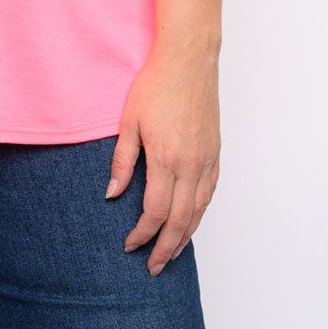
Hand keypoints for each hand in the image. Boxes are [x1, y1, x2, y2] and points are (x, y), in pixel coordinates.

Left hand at [105, 36, 220, 274]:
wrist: (189, 61)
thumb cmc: (155, 85)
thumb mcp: (129, 120)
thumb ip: (122, 160)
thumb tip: (112, 194)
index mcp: (166, 159)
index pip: (155, 212)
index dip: (142, 234)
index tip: (129, 245)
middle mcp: (191, 165)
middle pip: (180, 221)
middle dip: (165, 248)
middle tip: (153, 267)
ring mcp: (206, 160)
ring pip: (198, 212)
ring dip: (184, 237)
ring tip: (171, 254)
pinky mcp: (215, 153)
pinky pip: (210, 194)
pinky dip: (199, 214)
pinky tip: (190, 221)